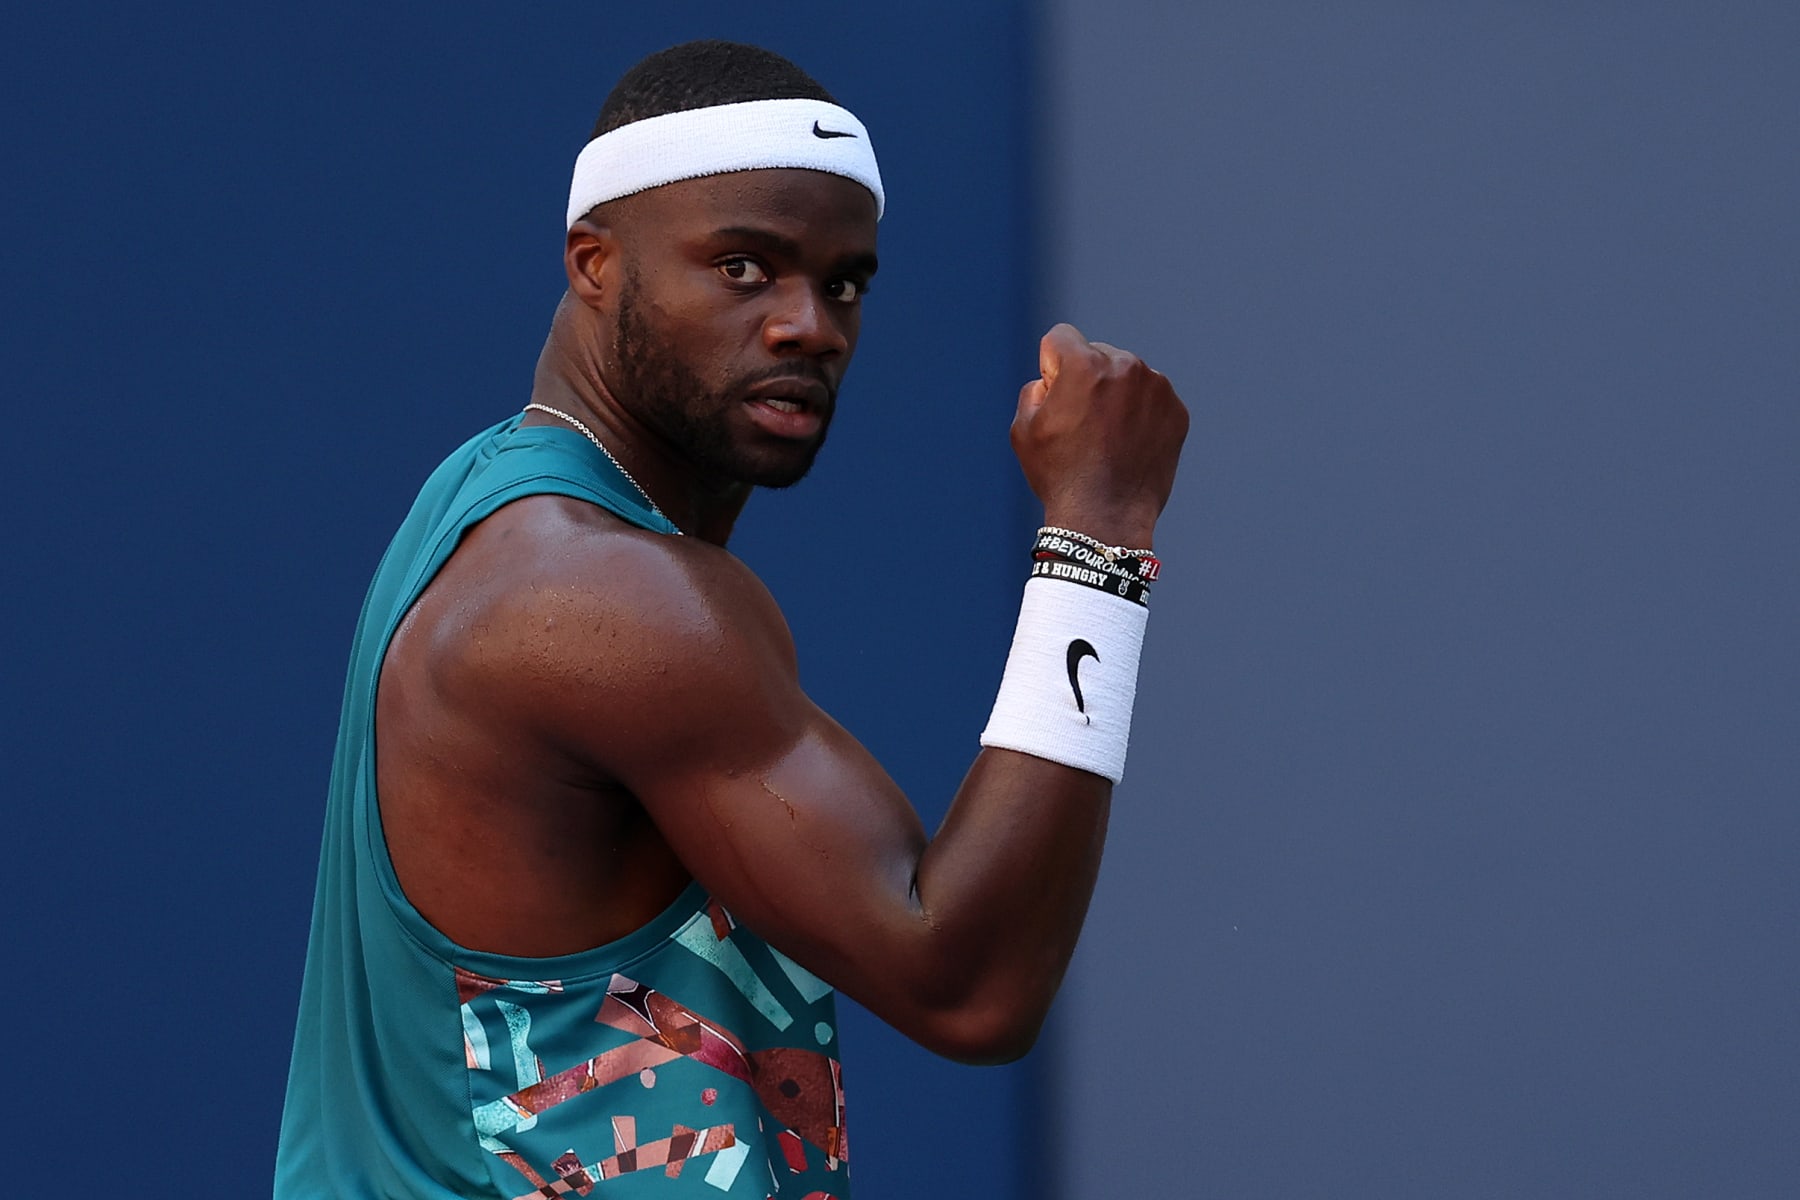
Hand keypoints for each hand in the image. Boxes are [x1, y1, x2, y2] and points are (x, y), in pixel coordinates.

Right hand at [1011, 323, 1188, 547]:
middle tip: (1082, 425)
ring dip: (1116, 396)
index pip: (1061, 337)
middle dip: (1087, 379)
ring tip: (1107, 439)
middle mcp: (1126, 366)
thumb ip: (1035, 387)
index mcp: (1085, 364)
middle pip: (1098, 354)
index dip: (1051, 367)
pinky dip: (1140, 416)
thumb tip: (1054, 378)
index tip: (1056, 397)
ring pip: (1128, 376)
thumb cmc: (1059, 475)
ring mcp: (1157, 389)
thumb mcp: (1024, 428)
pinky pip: (1151, 399)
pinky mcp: (1176, 412)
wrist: (1105, 519)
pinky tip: (1128, 446)